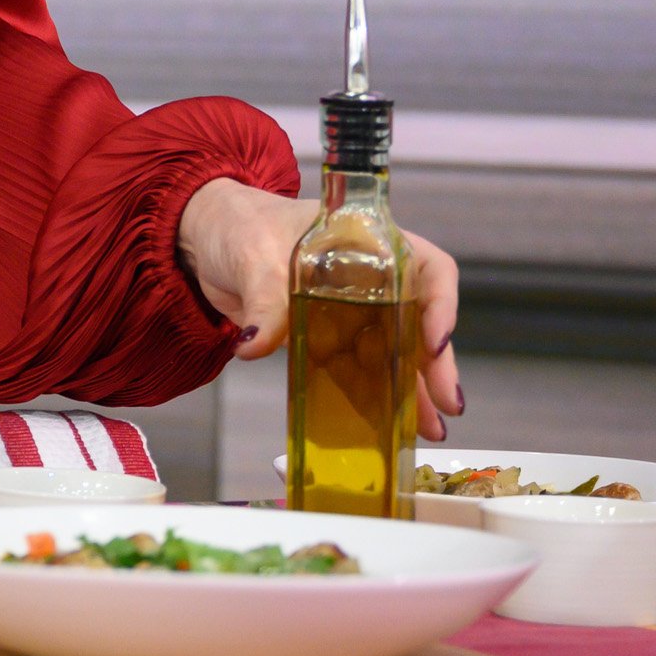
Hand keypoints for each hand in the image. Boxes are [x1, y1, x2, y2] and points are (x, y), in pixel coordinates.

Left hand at [176, 177, 463, 441]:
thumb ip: (264, 300)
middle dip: (435, 363)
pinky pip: (358, 368)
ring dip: (412, 390)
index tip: (435, 340)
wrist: (207, 242)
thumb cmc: (240, 226)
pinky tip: (386, 424)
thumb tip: (257, 343)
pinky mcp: (328, 338)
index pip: (428, 269)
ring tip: (429, 429)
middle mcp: (372, 278)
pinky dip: (373, 395)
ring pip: (395, 351)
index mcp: (370, 243)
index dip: (440, 305)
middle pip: (419, 319)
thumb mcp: (255, 256)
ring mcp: (352, 310)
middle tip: (448, 403)